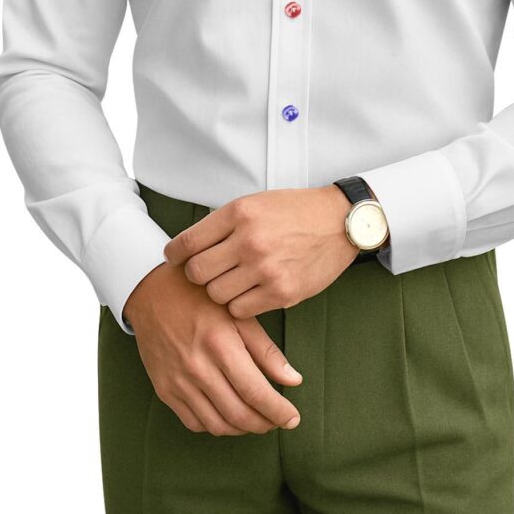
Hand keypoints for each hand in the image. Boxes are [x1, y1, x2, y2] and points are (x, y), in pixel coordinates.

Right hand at [123, 260, 303, 434]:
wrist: (151, 292)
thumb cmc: (200, 298)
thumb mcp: (238, 314)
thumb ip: (265, 350)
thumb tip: (294, 380)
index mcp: (220, 345)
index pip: (255, 391)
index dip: (278, 411)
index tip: (293, 419)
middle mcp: (197, 368)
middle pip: (238, 414)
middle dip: (265, 424)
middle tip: (279, 421)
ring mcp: (177, 382)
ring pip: (216, 424)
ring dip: (242, 429)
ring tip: (258, 420)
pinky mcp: (164, 390)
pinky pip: (194, 422)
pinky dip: (216, 426)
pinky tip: (229, 415)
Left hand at [162, 186, 359, 318]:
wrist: (339, 222)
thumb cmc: (294, 211)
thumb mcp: (255, 203)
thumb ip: (223, 224)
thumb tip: (187, 249)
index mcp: (239, 213)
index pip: (187, 243)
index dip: (174, 255)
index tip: (174, 259)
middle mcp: (249, 241)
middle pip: (197, 273)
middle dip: (197, 275)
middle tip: (208, 272)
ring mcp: (266, 269)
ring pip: (216, 295)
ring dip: (220, 290)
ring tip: (233, 280)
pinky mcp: (281, 292)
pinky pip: (240, 310)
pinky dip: (240, 304)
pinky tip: (250, 291)